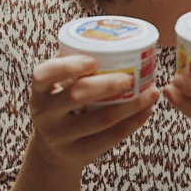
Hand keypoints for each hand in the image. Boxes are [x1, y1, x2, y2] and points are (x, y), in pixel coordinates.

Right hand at [27, 54, 159, 171]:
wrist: (53, 148)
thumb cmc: (62, 104)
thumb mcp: (57, 85)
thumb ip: (73, 65)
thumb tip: (110, 37)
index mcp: (38, 90)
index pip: (44, 74)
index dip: (68, 66)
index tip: (93, 61)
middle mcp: (43, 114)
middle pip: (76, 96)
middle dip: (108, 84)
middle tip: (131, 77)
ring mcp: (60, 137)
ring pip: (100, 120)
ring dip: (131, 105)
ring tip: (151, 92)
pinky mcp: (78, 153)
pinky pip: (111, 138)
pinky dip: (133, 123)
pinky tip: (147, 110)